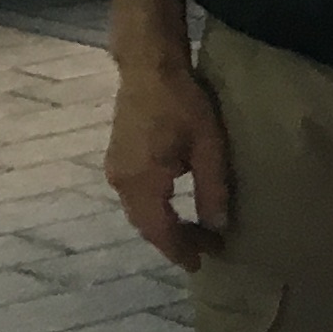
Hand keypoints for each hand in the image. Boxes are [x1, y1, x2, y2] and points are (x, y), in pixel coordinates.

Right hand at [106, 59, 232, 271]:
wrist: (149, 67)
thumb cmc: (183, 103)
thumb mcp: (208, 146)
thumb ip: (212, 189)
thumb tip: (217, 226)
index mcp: (142, 182)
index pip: (160, 230)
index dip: (180, 249)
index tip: (201, 264)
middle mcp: (121, 181)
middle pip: (146, 225)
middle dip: (174, 241)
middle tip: (206, 250)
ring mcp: (115, 169)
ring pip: (138, 212)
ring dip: (164, 226)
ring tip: (195, 234)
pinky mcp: (117, 159)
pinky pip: (135, 198)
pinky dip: (154, 211)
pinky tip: (175, 210)